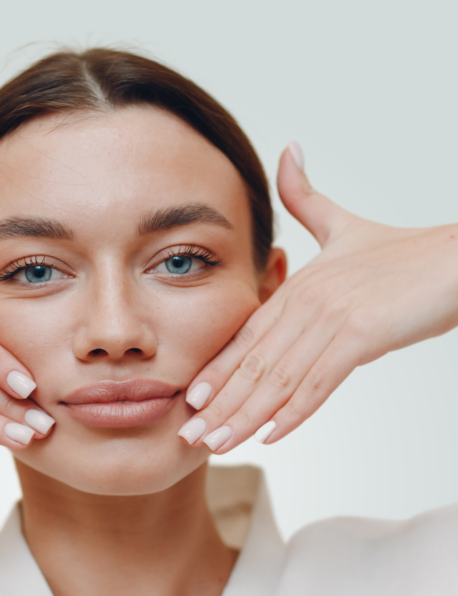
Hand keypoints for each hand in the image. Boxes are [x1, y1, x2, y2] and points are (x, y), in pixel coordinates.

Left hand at [181, 145, 457, 451]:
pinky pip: (318, 381)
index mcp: (299, 286)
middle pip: (253, 363)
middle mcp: (306, 302)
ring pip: (278, 378)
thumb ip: (309, 200)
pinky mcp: (360, 333)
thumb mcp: (347, 226)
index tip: (190, 402)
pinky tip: (270, 436)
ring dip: (245, 417)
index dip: (217, 371)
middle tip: (190, 437)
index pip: (247, 337)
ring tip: (219, 445)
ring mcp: (331, 317)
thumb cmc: (406, 251)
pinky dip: (293, 412)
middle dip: (220, 405)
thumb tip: (287, 150)